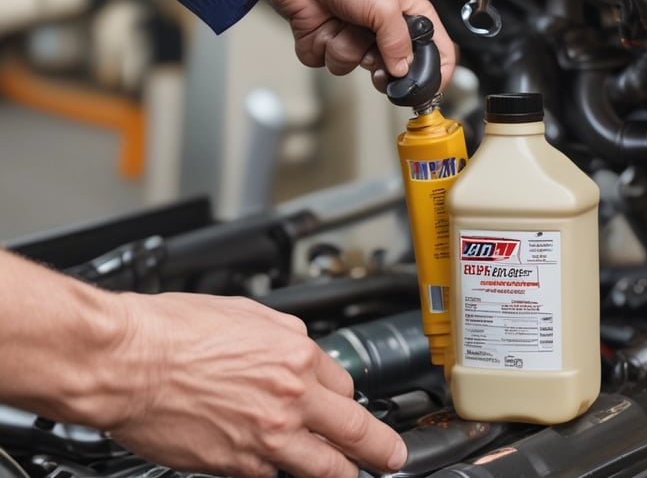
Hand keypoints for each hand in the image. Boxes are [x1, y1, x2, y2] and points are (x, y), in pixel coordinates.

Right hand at [106, 292, 406, 477]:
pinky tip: (279, 464)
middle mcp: (290, 398)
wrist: (128, 362)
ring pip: (325, 467)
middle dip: (379, 447)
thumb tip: (302, 347)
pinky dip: (280, 470)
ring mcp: (267, 437)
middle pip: (353, 430)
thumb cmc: (174, 330)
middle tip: (391, 457)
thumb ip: (285, 334)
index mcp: (295, 355)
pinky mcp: (238, 466)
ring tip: (354, 474)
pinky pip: (273, 474)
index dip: (346, 396)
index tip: (349, 404)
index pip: (343, 383)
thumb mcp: (246, 312)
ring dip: (342, 471)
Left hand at [260, 0, 454, 92]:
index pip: (435, 45)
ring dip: (345, 48)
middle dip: (379, 63)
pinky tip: (322, 25)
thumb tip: (404, 69)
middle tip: (373, 54)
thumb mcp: (383, 3)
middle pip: (393, 65)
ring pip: (356, 65)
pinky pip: (329, 62)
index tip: (430, 88)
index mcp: (405, 9)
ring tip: (340, 22)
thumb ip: (399, 41)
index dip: (437, 68)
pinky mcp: (326, 41)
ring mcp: (352, 34)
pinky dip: (322, 47)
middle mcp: (380, 24)